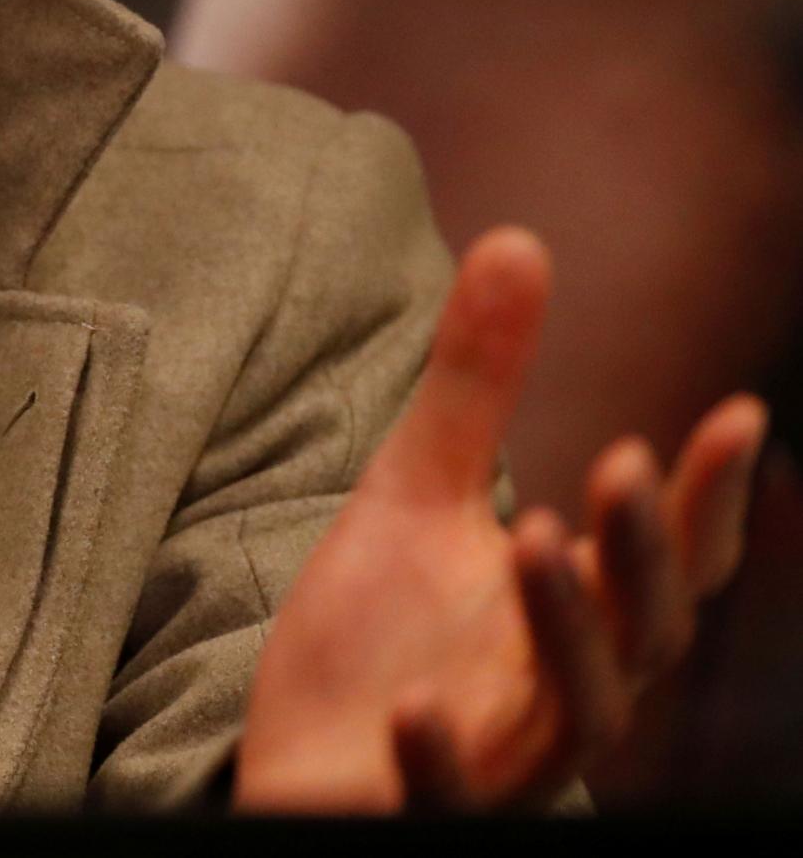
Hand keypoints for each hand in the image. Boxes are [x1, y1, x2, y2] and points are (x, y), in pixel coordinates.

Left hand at [235, 228, 766, 811]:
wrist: (300, 760)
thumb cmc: (379, 635)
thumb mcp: (415, 491)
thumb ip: (474, 386)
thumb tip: (521, 238)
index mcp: (573, 620)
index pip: (666, 564)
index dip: (706, 499)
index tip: (739, 413)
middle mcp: (560, 696)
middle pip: (639, 635)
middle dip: (641, 553)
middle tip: (625, 461)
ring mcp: (500, 763)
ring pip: (574, 718)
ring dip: (564, 631)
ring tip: (536, 539)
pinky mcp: (417, 812)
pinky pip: (446, 804)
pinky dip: (441, 766)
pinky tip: (419, 715)